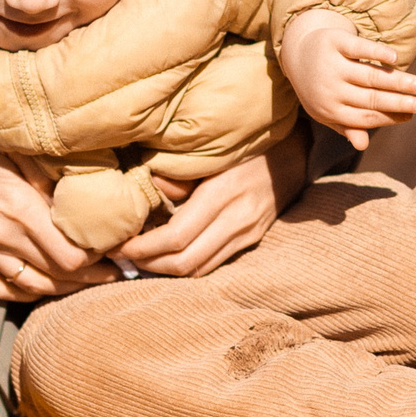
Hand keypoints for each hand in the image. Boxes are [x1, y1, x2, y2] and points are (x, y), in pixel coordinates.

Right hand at [0, 82, 115, 302]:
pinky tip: (47, 285)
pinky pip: (1, 288)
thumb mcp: (13, 147)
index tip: (122, 248)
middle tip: (120, 271)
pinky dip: (28, 292)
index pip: (72, 256)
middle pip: (59, 276)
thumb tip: (89, 196)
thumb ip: (49, 177)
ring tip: (91, 282)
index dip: (101, 258)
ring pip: (33, 287)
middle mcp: (1, 236)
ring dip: (66, 289)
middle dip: (94, 277)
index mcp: (19, 206)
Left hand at [109, 131, 308, 277]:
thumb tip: (149, 190)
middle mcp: (237, 219)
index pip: (177, 237)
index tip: (120, 245)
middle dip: (150, 265)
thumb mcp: (212, 151)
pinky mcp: (252, 240)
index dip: (144, 248)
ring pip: (200, 269)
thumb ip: (180, 174)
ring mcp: (247, 234)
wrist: (294, 153)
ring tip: (141, 260)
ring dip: (166, 271)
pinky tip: (169, 256)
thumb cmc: (245, 145)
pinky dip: (187, 265)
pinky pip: (214, 264)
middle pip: (186, 262)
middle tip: (123, 257)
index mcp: (223, 194)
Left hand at [279, 8, 415, 150]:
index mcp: (328, 110)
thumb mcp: (329, 110)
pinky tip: (394, 58)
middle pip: (370, 97)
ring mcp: (330, 65)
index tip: (411, 116)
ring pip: (370, 75)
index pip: (365, 116)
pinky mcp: (333, 41)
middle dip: (399, 102)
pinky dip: (377, 52)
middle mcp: (328, 89)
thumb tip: (362, 146)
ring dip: (397, 80)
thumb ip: (347, 126)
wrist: (298, 54)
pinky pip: (358, 47)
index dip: (389, 117)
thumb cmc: (322, 87)